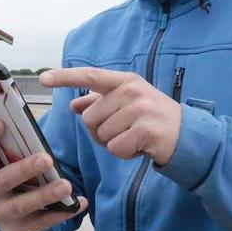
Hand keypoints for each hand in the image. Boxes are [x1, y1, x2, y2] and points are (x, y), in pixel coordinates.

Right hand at [0, 119, 87, 230]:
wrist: (6, 213)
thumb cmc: (6, 174)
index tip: (0, 122)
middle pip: (4, 180)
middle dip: (25, 169)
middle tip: (47, 158)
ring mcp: (0, 213)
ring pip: (23, 205)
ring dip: (46, 195)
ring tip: (66, 185)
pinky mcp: (16, 230)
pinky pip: (41, 223)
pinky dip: (61, 213)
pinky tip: (78, 203)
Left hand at [39, 67, 181, 164]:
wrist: (189, 135)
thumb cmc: (152, 118)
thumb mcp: (127, 104)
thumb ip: (100, 102)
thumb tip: (74, 105)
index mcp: (126, 81)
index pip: (90, 76)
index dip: (65, 77)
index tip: (43, 78)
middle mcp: (132, 91)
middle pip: (90, 118)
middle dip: (100, 131)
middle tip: (123, 131)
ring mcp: (141, 110)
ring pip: (102, 135)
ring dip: (113, 143)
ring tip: (134, 137)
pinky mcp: (146, 131)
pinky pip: (115, 148)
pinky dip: (124, 153)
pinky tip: (139, 147)